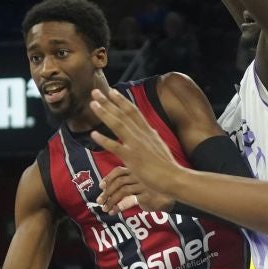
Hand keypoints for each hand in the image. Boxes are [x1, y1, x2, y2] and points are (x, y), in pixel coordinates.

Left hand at [88, 80, 184, 203]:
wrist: (174, 177)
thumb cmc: (167, 165)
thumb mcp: (160, 145)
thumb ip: (152, 137)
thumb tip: (151, 130)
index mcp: (148, 131)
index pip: (133, 111)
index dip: (122, 100)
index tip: (112, 91)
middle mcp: (142, 134)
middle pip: (123, 113)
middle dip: (109, 101)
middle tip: (96, 91)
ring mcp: (136, 145)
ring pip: (118, 125)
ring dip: (105, 113)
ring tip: (93, 104)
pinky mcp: (132, 158)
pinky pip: (115, 147)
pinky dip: (104, 140)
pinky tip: (93, 134)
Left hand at [98, 165, 174, 213]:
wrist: (170, 199)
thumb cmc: (152, 192)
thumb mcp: (138, 186)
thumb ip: (125, 185)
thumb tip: (107, 191)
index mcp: (136, 169)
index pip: (119, 170)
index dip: (108, 178)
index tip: (101, 187)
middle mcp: (139, 175)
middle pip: (118, 181)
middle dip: (107, 192)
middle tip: (99, 201)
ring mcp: (143, 184)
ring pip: (122, 191)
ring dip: (111, 200)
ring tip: (105, 209)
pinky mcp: (146, 194)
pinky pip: (129, 200)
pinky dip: (119, 206)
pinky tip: (114, 211)